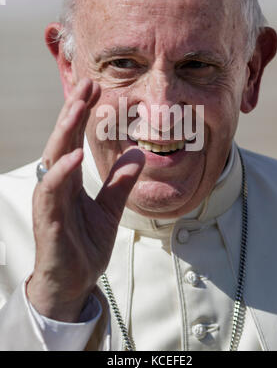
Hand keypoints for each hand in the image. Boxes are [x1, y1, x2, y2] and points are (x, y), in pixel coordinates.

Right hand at [27, 78, 144, 321]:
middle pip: (61, 140)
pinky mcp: (47, 219)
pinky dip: (62, 171)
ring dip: (64, 131)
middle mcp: (55, 184)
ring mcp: (49, 200)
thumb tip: (138, 153)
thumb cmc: (85, 245)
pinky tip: (75, 155)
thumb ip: (121, 182)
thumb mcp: (111, 208)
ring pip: (52, 158)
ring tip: (77, 107)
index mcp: (69, 179)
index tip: (95, 89)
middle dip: (72, 111)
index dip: (82, 114)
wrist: (74, 283)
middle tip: (86, 84)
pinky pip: (51, 190)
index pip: (74, 139)